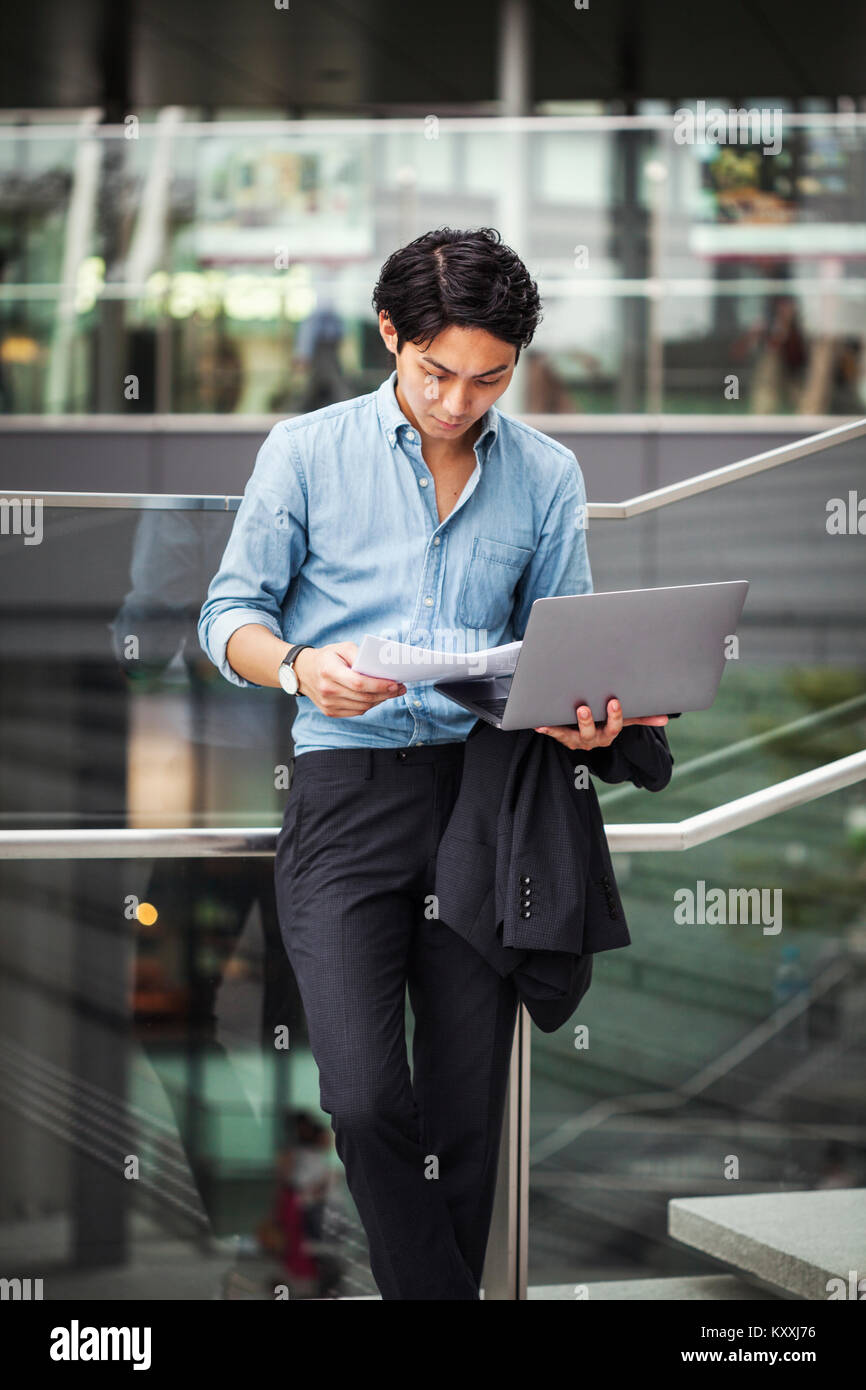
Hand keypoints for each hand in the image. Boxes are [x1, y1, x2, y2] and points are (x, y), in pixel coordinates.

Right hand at [294, 642, 406, 717]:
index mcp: (328, 671)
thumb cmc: (327, 657)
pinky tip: (377, 697)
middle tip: (400, 688)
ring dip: (380, 700)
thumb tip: (378, 667)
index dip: (379, 685)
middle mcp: (327, 690)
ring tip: (391, 692)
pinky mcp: (330, 712)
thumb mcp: (341, 647)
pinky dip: (369, 705)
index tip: (395, 683)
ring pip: (362, 707)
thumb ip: (359, 654)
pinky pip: (356, 712)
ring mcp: (328, 703)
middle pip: (363, 697)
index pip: (358, 683)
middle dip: (385, 694)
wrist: (303, 671)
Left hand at [534, 698, 667, 750]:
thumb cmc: (607, 721)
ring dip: (562, 728)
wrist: (589, 733)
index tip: (613, 702)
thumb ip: (642, 718)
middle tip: (582, 709)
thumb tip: (666, 718)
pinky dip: (547, 729)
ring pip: (571, 736)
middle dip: (587, 721)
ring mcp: (577, 740)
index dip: (615, 716)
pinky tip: (538, 724)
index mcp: (610, 732)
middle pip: (591, 732)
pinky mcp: (563, 737)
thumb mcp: (623, 720)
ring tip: (552, 719)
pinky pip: (554, 734)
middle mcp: (594, 739)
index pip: (616, 726)